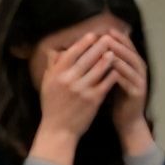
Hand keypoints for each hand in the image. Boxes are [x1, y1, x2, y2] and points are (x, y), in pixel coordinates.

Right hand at [32, 32, 118, 164]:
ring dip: (108, 58)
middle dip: (99, 46)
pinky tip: (118, 69)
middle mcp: (69, 79)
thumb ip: (52, 66)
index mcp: (56, 74)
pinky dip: (112, 75)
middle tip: (108, 37)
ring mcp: (82, 89)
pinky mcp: (93, 99)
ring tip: (115, 50)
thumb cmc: (52, 105)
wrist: (59, 129)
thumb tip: (55, 50)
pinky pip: (106, 83)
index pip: (71, 53)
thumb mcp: (47, 84)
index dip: (83, 43)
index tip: (92, 35)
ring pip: (98, 69)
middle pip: (87, 58)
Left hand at [106, 32, 152, 153]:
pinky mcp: (137, 93)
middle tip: (105, 36)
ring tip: (104, 50)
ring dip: (118, 56)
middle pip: (130, 52)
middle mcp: (140, 71)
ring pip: (130, 64)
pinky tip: (107, 70)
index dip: (116, 37)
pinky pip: (127, 81)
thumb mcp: (112, 76)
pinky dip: (117, 74)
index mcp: (134, 64)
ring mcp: (140, 82)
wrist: (127, 119)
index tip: (103, 29)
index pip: (127, 46)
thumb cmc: (116, 97)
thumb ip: (107, 61)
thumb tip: (92, 45)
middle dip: (117, 43)